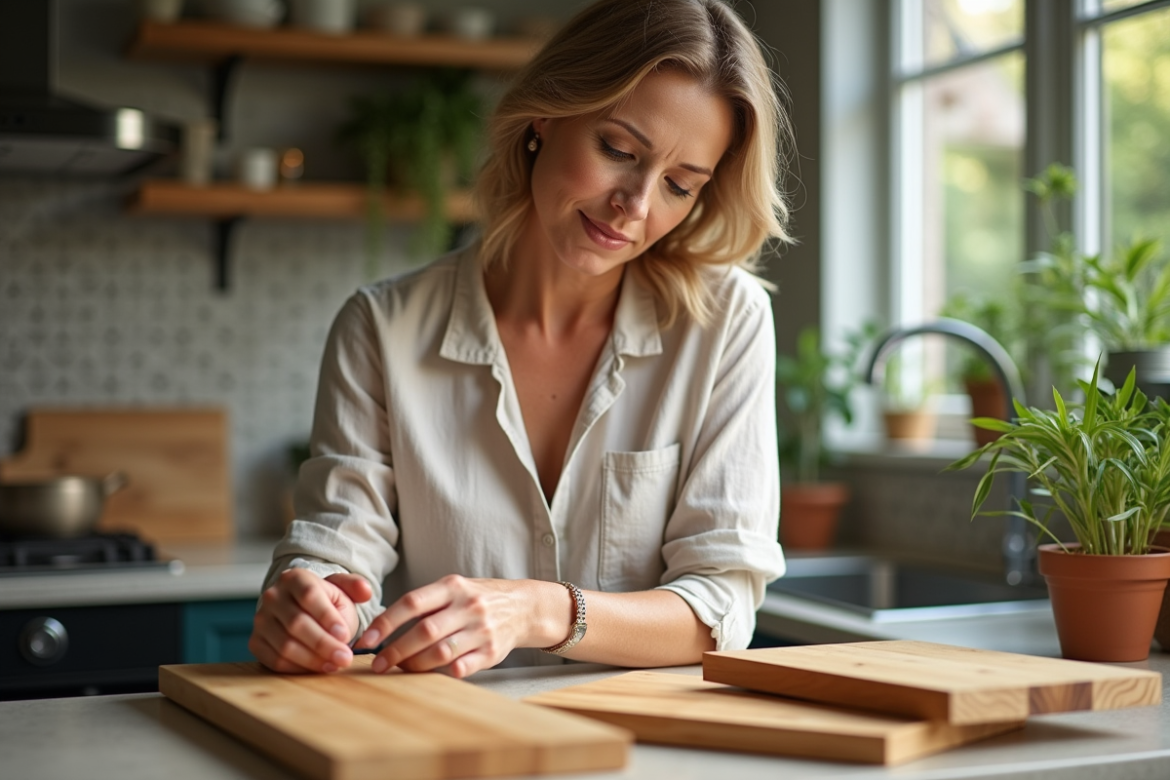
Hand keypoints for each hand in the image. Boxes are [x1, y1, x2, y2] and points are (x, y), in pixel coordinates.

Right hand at [250, 569, 372, 673]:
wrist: (301, 610)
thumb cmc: (325, 601)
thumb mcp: (342, 589)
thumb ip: (355, 587)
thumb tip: (366, 591)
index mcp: (294, 578)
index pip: (309, 596)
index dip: (327, 617)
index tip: (345, 635)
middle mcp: (273, 597)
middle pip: (297, 624)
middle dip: (324, 644)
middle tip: (345, 658)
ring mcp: (261, 620)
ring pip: (285, 645)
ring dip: (313, 659)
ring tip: (335, 665)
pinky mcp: (256, 642)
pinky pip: (275, 660)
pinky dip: (299, 668)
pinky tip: (319, 668)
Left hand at [356, 576, 562, 677]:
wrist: (524, 606)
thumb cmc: (478, 598)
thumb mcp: (453, 588)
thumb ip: (424, 603)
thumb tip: (383, 625)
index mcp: (453, 587)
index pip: (412, 603)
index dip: (386, 623)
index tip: (367, 640)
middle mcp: (468, 606)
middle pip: (424, 631)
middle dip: (396, 651)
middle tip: (378, 664)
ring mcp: (482, 630)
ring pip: (441, 652)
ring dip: (415, 665)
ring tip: (401, 669)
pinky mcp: (492, 652)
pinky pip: (464, 667)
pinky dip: (445, 672)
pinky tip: (433, 674)